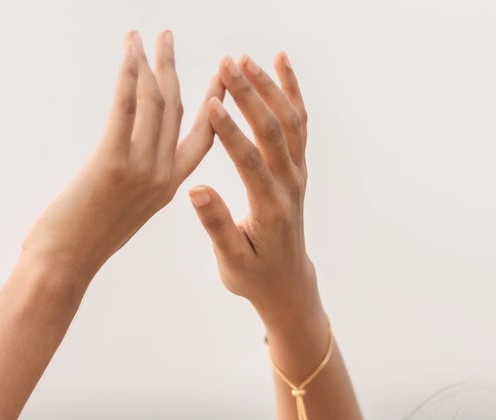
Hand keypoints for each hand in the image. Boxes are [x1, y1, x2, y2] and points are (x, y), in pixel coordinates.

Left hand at [20, 29, 223, 283]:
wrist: (62, 267)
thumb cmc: (81, 244)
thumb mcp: (120, 211)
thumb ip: (133, 184)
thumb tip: (125, 161)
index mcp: (167, 189)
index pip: (200, 138)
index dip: (213, 103)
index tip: (220, 75)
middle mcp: (161, 178)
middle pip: (177, 111)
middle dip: (172, 68)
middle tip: (166, 36)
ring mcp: (140, 171)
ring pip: (155, 103)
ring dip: (149, 63)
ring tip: (141, 36)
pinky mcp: (112, 164)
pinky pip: (127, 108)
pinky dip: (129, 74)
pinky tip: (130, 51)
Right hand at [187, 51, 315, 321]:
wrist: (287, 283)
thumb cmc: (254, 275)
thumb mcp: (231, 260)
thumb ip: (216, 225)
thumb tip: (196, 189)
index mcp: (270, 209)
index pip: (250, 162)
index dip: (231, 132)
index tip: (212, 103)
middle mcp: (289, 186)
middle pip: (273, 131)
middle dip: (250, 96)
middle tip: (226, 65)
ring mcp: (297, 173)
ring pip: (289, 121)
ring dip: (268, 87)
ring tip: (243, 60)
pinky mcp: (297, 166)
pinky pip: (298, 122)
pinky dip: (291, 90)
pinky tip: (279, 62)